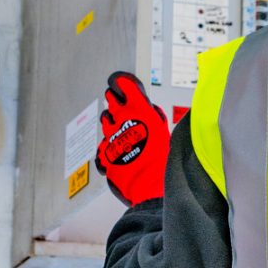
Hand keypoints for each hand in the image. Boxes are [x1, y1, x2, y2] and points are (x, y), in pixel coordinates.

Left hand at [95, 72, 168, 205]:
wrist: (149, 186)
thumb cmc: (162, 160)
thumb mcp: (164, 132)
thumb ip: (153, 118)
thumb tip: (148, 112)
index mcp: (138, 110)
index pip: (125, 85)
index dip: (122, 82)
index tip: (121, 81)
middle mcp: (121, 119)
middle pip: (111, 100)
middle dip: (114, 99)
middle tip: (116, 99)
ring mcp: (109, 136)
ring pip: (105, 120)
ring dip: (111, 120)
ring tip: (118, 125)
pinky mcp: (104, 152)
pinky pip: (104, 142)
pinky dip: (110, 142)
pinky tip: (118, 147)